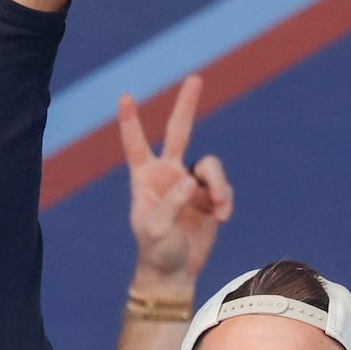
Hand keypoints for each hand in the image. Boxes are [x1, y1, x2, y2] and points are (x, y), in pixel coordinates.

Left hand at [118, 75, 231, 297]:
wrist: (175, 271)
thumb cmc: (155, 249)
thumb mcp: (156, 229)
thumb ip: (171, 203)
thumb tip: (190, 181)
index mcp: (145, 178)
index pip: (136, 144)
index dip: (130, 121)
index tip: (124, 96)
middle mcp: (168, 174)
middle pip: (179, 132)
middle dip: (186, 105)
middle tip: (195, 78)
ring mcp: (190, 184)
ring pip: (211, 166)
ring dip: (218, 185)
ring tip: (218, 208)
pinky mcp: (209, 197)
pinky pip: (224, 188)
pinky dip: (225, 201)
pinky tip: (222, 217)